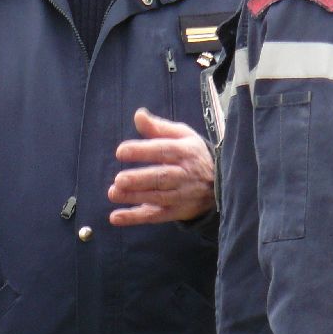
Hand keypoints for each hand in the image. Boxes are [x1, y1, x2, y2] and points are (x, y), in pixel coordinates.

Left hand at [108, 107, 214, 225]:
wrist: (219, 184)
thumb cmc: (191, 154)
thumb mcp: (181, 136)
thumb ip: (158, 127)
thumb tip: (138, 115)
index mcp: (184, 152)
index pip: (163, 150)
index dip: (142, 151)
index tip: (121, 151)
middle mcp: (184, 175)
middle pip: (161, 178)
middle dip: (140, 179)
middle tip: (119, 179)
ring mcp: (180, 196)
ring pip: (157, 198)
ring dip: (134, 197)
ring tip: (113, 193)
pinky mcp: (175, 212)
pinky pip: (155, 217)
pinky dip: (135, 218)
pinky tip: (116, 217)